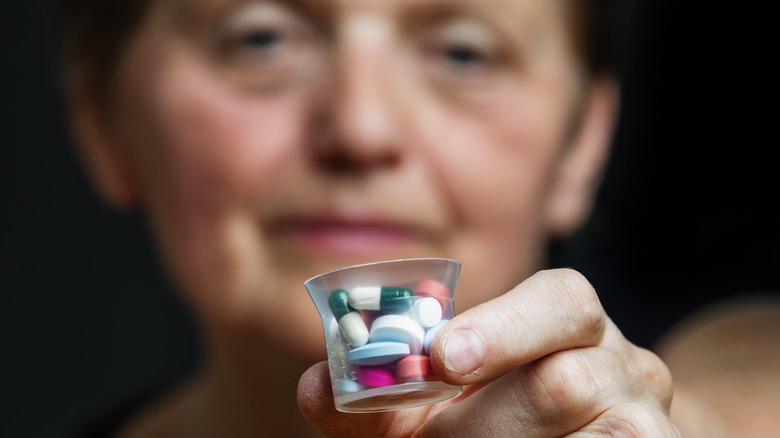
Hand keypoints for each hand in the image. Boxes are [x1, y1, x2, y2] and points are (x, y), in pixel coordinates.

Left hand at [298, 268, 677, 436]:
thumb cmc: (490, 421)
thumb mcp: (432, 407)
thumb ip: (379, 398)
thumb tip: (315, 384)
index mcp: (567, 318)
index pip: (560, 301)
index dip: (501, 328)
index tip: (442, 360)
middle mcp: (623, 360)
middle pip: (566, 382)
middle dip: (484, 425)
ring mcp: (649, 418)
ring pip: (602, 434)